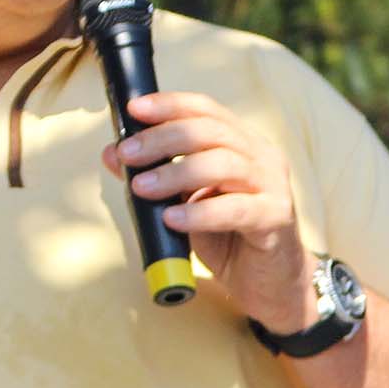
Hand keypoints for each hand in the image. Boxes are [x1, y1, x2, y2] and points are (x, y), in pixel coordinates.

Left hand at [101, 91, 313, 333]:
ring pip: (223, 164)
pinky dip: (199, 212)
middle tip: (128, 153)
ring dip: (175, 173)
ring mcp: (272, 186)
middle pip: (210, 132)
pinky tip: (172, 218)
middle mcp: (261, 156)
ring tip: (142, 187)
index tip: (133, 108)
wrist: (269, 282)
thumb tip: (113, 154)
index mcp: (241, 143)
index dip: (169, 105)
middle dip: (163, 139)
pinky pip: (236, 209)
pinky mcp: (275, 219)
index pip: (206, 110)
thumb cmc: (227, 235)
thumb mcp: (184, 200)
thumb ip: (155, 175)